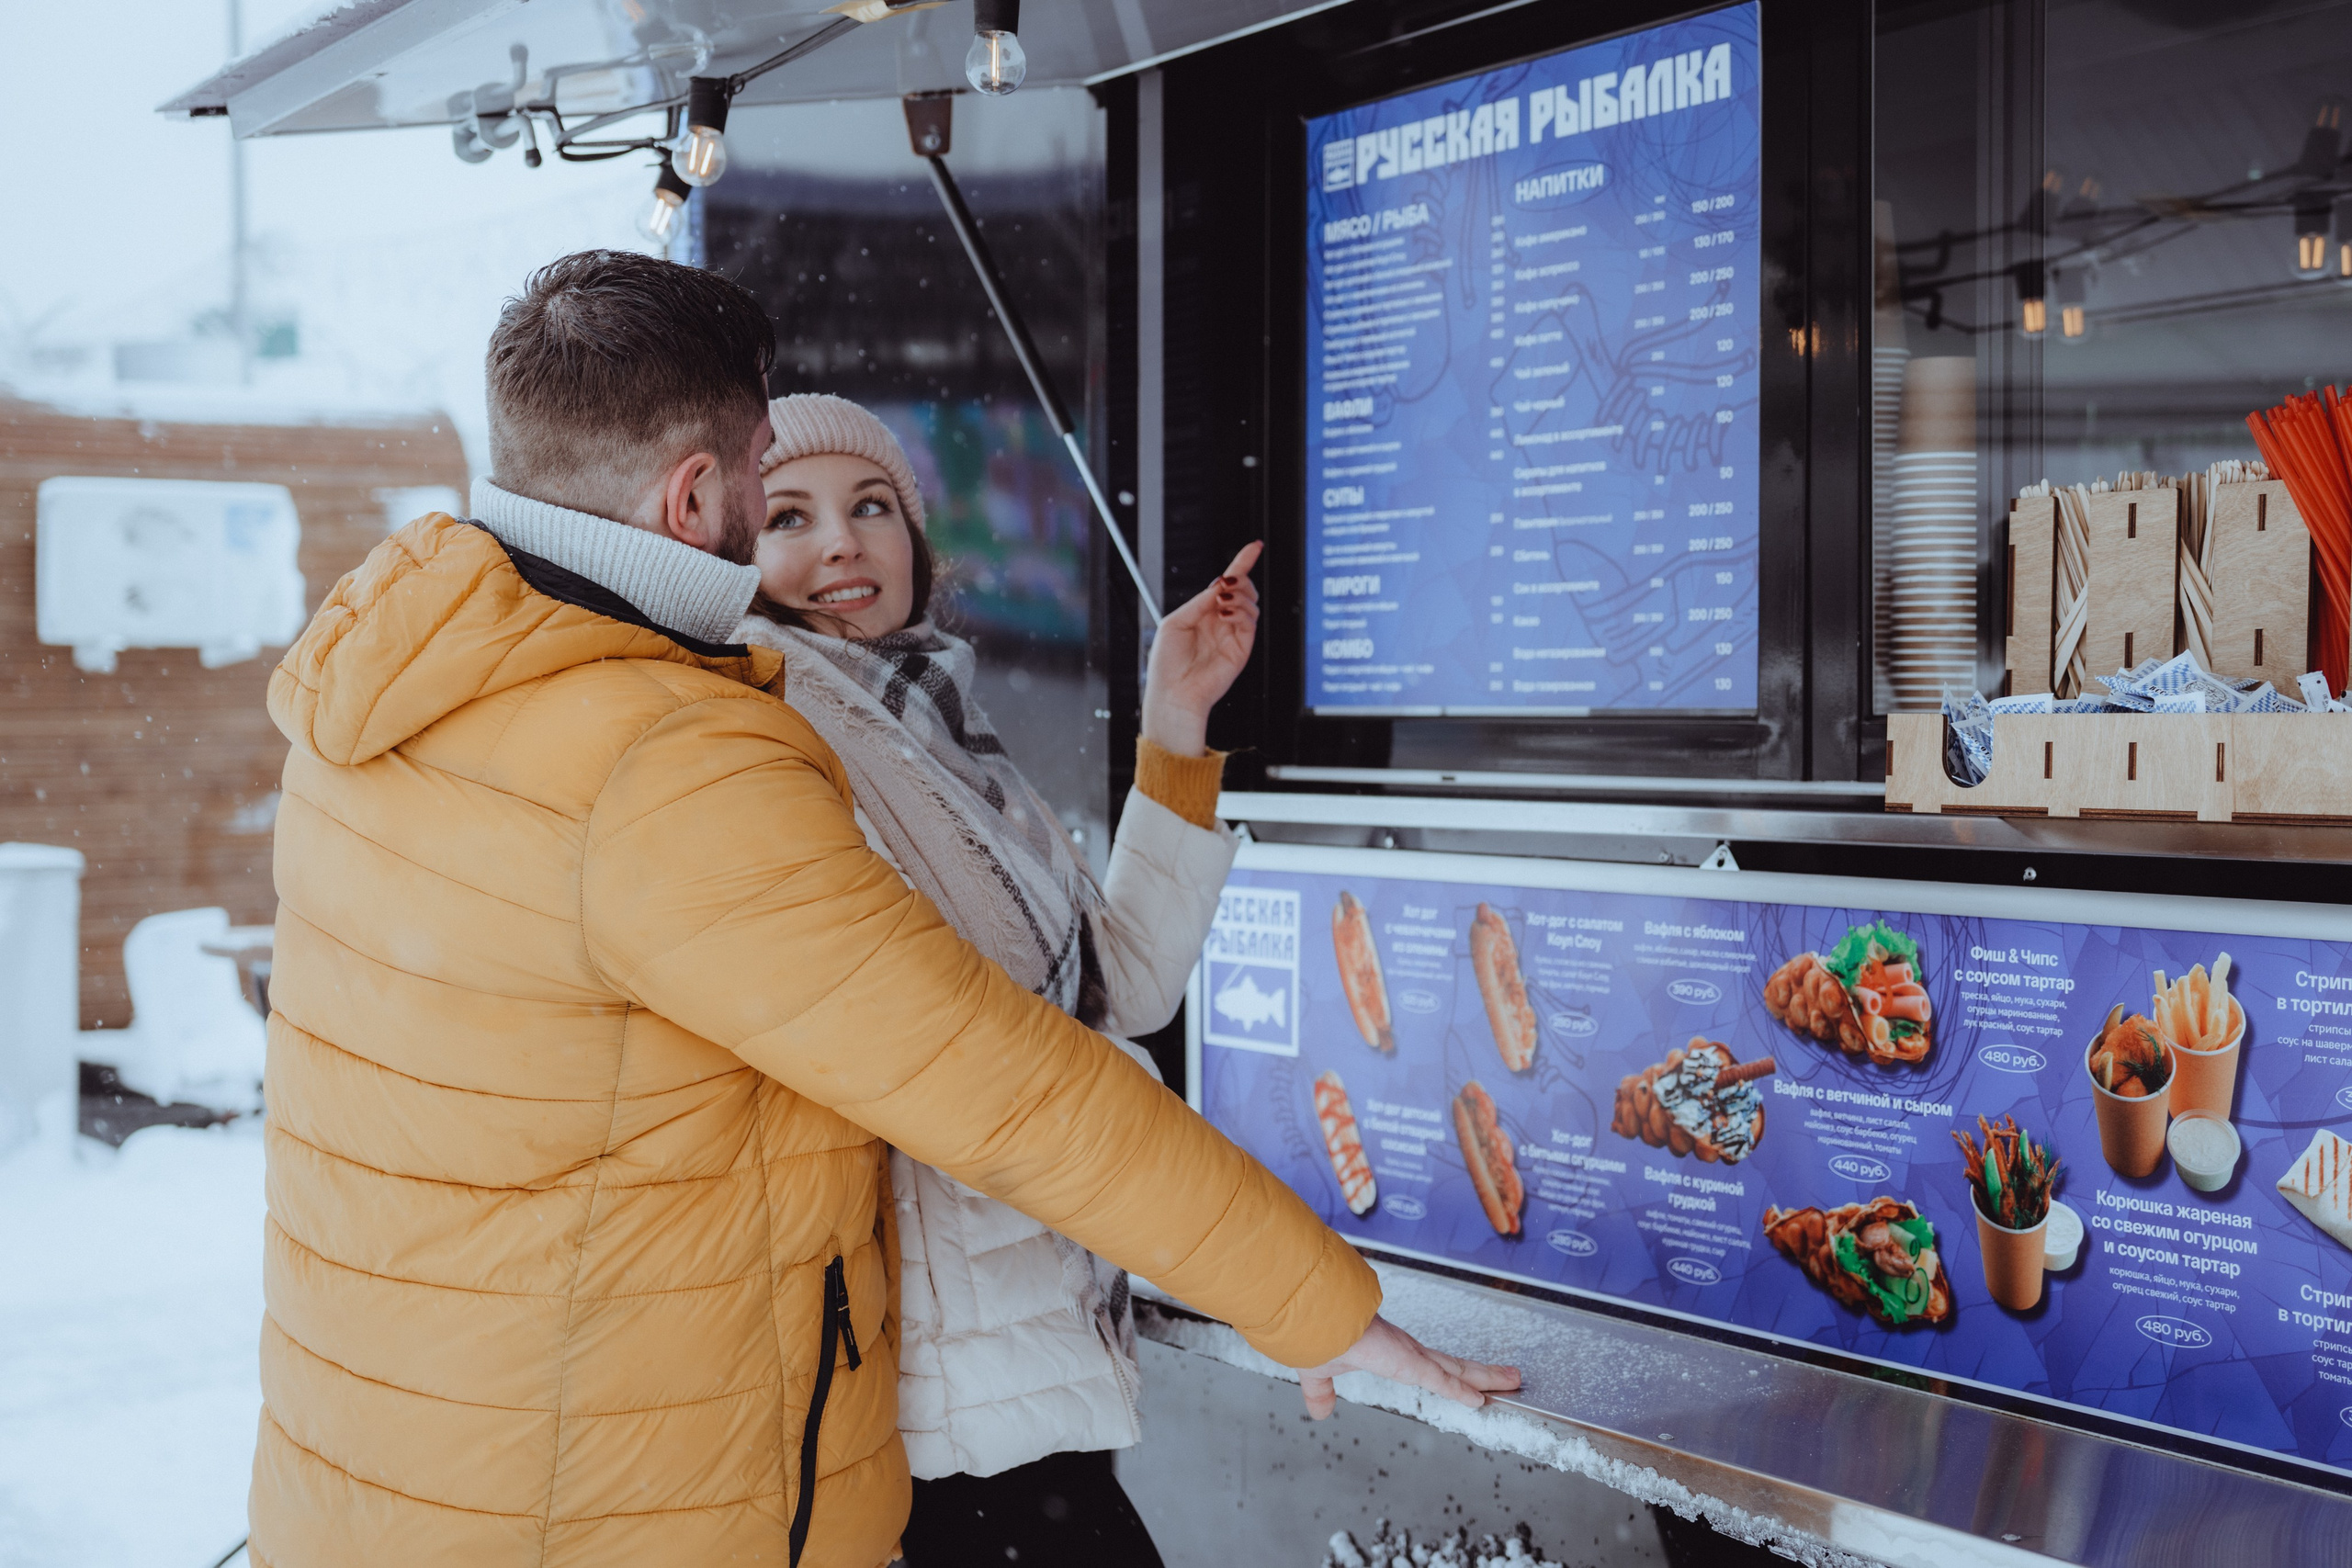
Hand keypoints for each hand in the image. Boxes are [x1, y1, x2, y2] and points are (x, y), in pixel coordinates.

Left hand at [1141, 542, 1262, 756]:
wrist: (1174, 694)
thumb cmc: (1167, 663)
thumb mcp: (1175, 621)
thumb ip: (1200, 602)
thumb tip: (1220, 587)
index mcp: (1203, 613)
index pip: (1226, 585)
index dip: (1241, 564)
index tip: (1255, 547)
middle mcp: (1220, 622)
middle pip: (1243, 589)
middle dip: (1240, 578)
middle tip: (1226, 585)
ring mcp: (1233, 635)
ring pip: (1251, 602)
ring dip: (1240, 594)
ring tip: (1224, 602)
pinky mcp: (1242, 648)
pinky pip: (1251, 621)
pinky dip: (1242, 610)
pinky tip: (1227, 613)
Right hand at [1296, 1314, 1520, 1419]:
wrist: (1307, 1320)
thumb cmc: (1313, 1335)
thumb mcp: (1320, 1373)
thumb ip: (1323, 1392)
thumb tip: (1320, 1412)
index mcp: (1389, 1352)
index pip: (1431, 1365)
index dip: (1453, 1375)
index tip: (1471, 1382)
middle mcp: (1405, 1350)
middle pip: (1453, 1365)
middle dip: (1482, 1372)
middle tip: (1509, 1377)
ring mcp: (1408, 1353)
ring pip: (1456, 1368)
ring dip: (1486, 1376)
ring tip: (1514, 1379)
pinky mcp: (1405, 1360)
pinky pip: (1439, 1379)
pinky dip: (1459, 1390)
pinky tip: (1481, 1399)